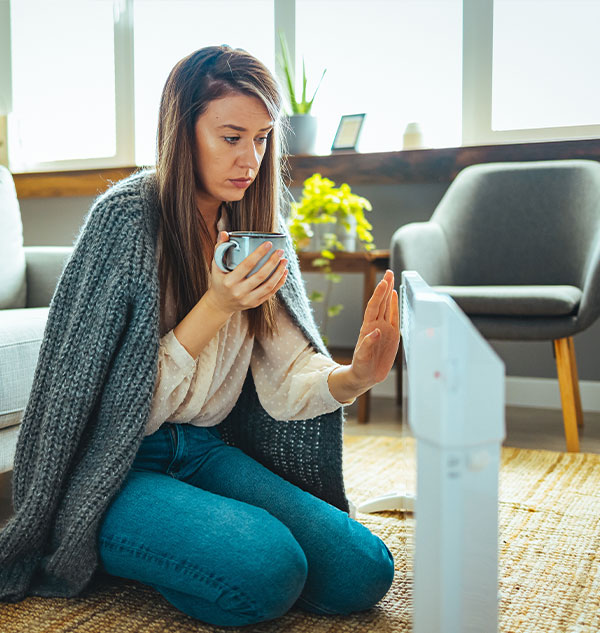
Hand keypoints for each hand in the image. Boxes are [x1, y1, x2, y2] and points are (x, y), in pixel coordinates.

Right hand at [204, 231, 288, 315]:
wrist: (220, 303)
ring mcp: (247, 299)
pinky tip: (284, 273)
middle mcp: (238, 292)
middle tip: (280, 251)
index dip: (259, 254)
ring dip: (279, 272)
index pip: (246, 265)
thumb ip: (219, 248)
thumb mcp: (216, 266)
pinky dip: (279, 282)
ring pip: (268, 286)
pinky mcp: (254, 304)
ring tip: (284, 261)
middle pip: (260, 276)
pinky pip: (270, 293)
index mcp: (229, 281)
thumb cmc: (219, 280)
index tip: (268, 244)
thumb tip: (224, 233)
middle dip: (273, 262)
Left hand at [350, 269, 399, 388]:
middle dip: (385, 287)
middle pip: (381, 302)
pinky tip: (395, 296)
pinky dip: (395, 306)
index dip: (379, 294)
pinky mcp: (392, 335)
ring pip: (387, 306)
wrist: (365, 376)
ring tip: (391, 278)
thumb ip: (367, 344)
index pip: (374, 307)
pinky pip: (395, 317)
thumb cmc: (360, 367)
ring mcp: (384, 329)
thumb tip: (375, 332)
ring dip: (389, 292)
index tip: (383, 282)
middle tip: (389, 272)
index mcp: (368, 328)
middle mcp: (376, 325)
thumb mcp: (361, 357)